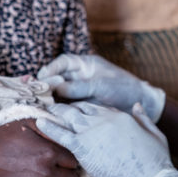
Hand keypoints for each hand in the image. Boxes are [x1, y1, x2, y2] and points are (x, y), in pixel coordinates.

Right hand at [0, 119, 81, 176]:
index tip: (70, 160)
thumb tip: (67, 131)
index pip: (73, 159)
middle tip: (71, 174)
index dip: (73, 159)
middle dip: (73, 175)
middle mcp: (47, 172)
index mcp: (49, 152)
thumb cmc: (2, 138)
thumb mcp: (28, 124)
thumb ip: (50, 126)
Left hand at [36, 102, 177, 176]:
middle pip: (78, 108)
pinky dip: (48, 127)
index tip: (73, 110)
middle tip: (51, 107)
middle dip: (65, 108)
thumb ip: (143, 118)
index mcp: (121, 115)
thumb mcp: (155, 134)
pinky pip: (60, 134)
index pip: (95, 107)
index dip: (82, 108)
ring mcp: (92, 131)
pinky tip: (38, 123)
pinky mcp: (83, 148)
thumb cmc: (156, 163)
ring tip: (41, 111)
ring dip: (55, 113)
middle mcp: (104, 119)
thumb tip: (136, 106)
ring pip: (67, 116)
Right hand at [37, 54, 165, 121]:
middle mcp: (80, 77)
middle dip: (46, 84)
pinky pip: (66, 106)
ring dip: (49, 98)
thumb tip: (56, 88)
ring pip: (59, 93)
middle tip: (38, 93)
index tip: (43, 77)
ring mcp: (80, 91)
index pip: (64, 62)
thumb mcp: (101, 85)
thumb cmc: (124, 88)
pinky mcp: (81, 106)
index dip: (52, 68)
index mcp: (86, 64)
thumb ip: (79, 87)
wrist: (140, 105)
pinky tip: (50, 114)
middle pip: (57, 77)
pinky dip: (57, 109)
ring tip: (40, 104)